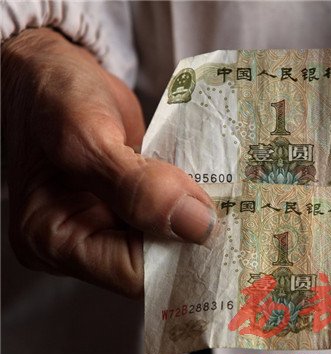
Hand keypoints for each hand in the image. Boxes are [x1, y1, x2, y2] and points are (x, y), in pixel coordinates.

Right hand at [1, 29, 214, 296]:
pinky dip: (192, 200)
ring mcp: (109, 221)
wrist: (55, 67)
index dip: (178, 254)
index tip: (220, 228)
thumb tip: (196, 226)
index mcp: (55, 240)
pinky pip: (169, 212)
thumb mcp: (85, 135)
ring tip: (236, 201)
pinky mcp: (131, 202)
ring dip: (198, 218)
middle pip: (154, 261)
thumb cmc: (53, 94)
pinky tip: (219, 186)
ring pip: (167, 237)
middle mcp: (83, 240)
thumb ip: (136, 186)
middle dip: (193, 238)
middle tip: (240, 215)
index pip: (131, 273)